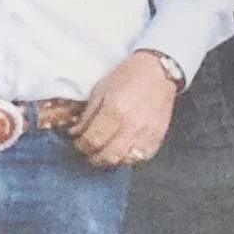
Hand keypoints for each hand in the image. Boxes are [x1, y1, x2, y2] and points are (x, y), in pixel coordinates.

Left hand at [68, 51, 178, 167]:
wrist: (157, 73)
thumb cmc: (126, 77)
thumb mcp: (100, 89)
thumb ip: (88, 114)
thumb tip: (76, 132)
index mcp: (114, 110)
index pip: (93, 139)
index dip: (81, 145)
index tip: (77, 143)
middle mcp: (131, 126)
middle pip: (108, 155)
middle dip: (93, 157)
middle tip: (87, 151)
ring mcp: (146, 135)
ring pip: (124, 160)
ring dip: (110, 160)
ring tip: (102, 153)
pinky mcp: (157, 139)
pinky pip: (141, 158)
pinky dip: (128, 159)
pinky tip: (121, 152)